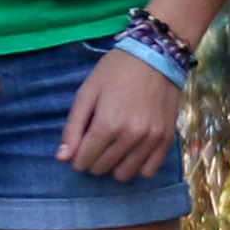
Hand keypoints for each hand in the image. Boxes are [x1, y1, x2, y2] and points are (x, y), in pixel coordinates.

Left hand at [56, 47, 188, 177]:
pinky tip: (132, 153)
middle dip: (93, 160)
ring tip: (114, 149)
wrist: (155, 56)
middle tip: (96, 143)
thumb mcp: (86, 93)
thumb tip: (62, 159)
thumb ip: (72, 127)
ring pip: (125, 174)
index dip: (77, 157)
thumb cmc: (114, 72)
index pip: (84, 160)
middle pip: (102, 168)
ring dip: (114, 166)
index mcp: (107, 123)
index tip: (80, 147)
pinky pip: (149, 170)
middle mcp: (131, 136)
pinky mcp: (167, 139)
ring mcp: (151, 139)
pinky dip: (138, 167)